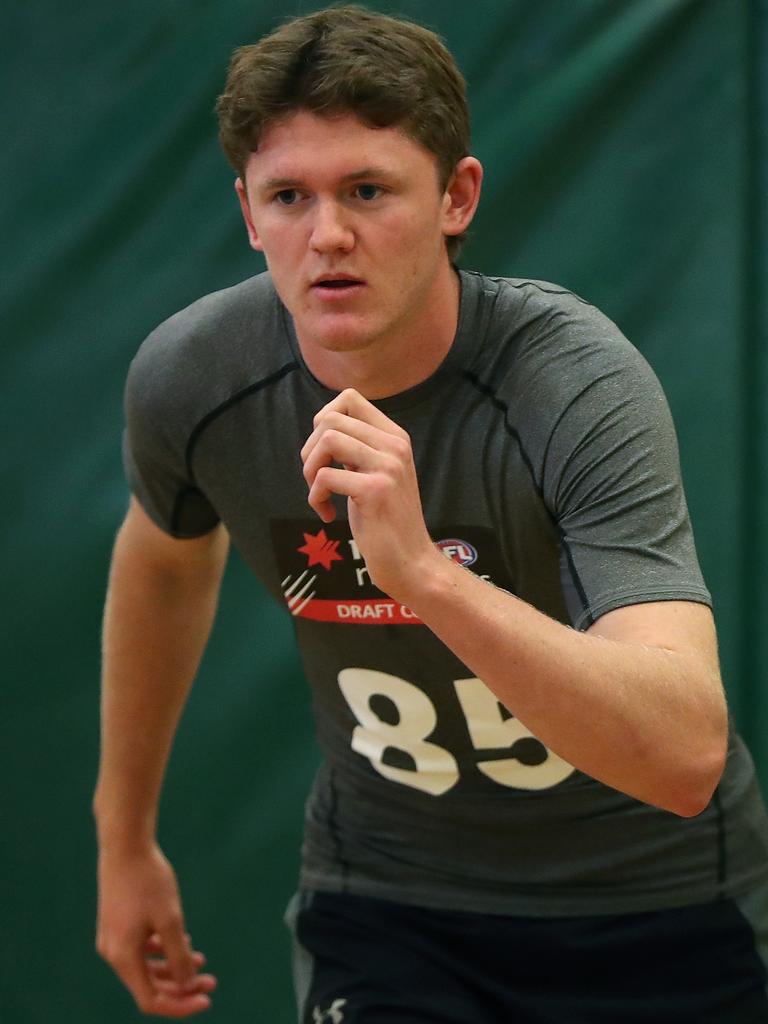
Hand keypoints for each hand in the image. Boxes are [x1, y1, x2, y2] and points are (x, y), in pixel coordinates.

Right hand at [96, 843, 215, 1016]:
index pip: (151, 1000)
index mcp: (123, 957)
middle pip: (150, 985)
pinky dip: (162, 950)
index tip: (207, 998)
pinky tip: (183, 941)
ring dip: (174, 967)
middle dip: (181, 986)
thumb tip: (188, 985)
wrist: (126, 845)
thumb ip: (179, 956)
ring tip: (201, 959)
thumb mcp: (170, 920)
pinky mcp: (118, 924)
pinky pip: (141, 949)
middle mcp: (113, 953)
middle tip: (211, 981)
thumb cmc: (149, 881)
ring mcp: (113, 938)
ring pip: (146, 966)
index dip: (180, 1004)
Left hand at [300, 388, 440, 602]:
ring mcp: (387, 466)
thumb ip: (359, 448)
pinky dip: (315, 497)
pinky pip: (325, 477)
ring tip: (320, 493)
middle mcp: (394, 446)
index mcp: (396, 437)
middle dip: (309, 450)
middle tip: (317, 479)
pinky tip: (328, 514)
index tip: (324, 452)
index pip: (350, 398)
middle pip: (329, 419)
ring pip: (326, 440)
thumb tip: (322, 426)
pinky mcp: (375, 491)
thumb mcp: (377, 473)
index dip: (323, 419)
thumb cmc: (386, 521)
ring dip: (310, 470)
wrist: (411, 562)